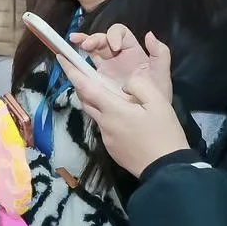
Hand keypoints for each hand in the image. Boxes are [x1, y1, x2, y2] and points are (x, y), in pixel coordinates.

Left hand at [63, 53, 190, 177]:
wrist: (166, 168)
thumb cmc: (164, 133)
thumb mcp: (158, 102)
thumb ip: (139, 85)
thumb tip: (124, 84)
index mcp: (113, 109)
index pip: (85, 86)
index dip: (71, 71)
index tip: (60, 57)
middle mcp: (104, 123)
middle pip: (85, 100)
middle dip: (81, 85)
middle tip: (84, 72)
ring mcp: (106, 138)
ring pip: (96, 114)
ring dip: (96, 102)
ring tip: (110, 95)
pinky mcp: (111, 149)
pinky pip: (105, 127)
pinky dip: (108, 117)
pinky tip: (125, 118)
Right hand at [70, 26, 172, 103]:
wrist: (149, 118)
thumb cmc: (157, 94)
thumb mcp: (162, 75)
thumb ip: (161, 54)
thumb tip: (149, 35)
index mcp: (131, 51)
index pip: (120, 33)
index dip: (114, 35)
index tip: (115, 47)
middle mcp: (116, 56)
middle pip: (101, 40)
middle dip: (93, 38)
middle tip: (86, 45)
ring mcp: (105, 68)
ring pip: (90, 51)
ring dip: (81, 43)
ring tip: (72, 42)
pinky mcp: (97, 81)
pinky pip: (85, 70)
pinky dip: (76, 63)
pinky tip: (70, 61)